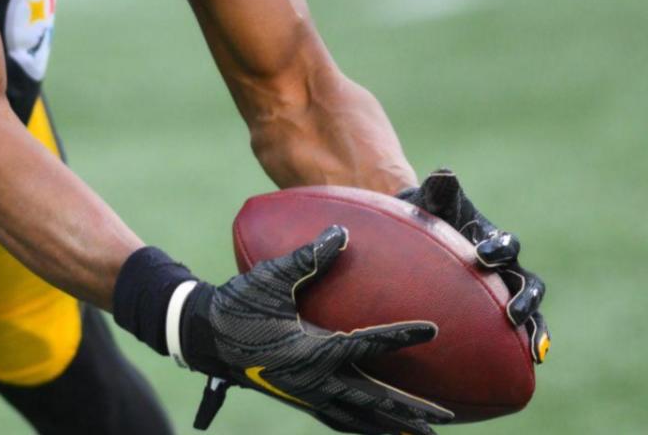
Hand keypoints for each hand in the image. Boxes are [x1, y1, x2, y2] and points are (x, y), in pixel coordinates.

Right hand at [180, 226, 453, 433]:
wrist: (204, 337)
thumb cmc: (236, 306)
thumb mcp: (268, 279)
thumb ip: (306, 257)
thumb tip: (341, 232)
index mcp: (312, 352)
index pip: (367, 344)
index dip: (401, 336)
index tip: (433, 330)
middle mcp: (314, 380)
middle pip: (373, 400)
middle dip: (409, 412)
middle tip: (444, 421)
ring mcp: (306, 394)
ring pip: (358, 417)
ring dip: (390, 425)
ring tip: (421, 434)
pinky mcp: (298, 397)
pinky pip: (339, 418)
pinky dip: (361, 425)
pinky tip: (374, 428)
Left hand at [400, 169, 550, 363]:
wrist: (423, 236)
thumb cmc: (429, 217)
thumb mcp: (433, 203)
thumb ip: (441, 191)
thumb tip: (443, 173)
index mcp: (493, 238)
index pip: (505, 243)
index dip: (497, 249)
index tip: (481, 256)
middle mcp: (507, 266)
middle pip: (528, 281)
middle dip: (524, 297)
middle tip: (512, 313)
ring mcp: (505, 289)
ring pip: (532, 309)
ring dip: (535, 326)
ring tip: (534, 350)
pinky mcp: (499, 309)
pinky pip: (520, 329)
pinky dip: (528, 342)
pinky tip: (533, 361)